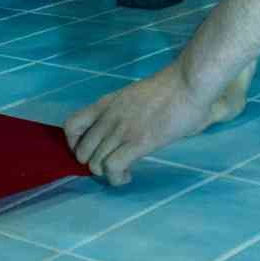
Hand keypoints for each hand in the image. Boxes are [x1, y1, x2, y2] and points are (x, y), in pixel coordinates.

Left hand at [63, 61, 215, 186]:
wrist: (188, 82)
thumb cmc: (173, 88)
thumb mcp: (137, 95)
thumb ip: (131, 111)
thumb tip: (155, 123)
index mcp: (106, 103)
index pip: (71, 126)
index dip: (75, 144)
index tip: (91, 150)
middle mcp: (108, 117)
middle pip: (81, 152)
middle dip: (93, 164)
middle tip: (111, 163)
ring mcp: (122, 130)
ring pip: (95, 163)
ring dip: (107, 174)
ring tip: (122, 172)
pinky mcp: (137, 142)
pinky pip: (112, 168)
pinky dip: (117, 178)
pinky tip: (128, 175)